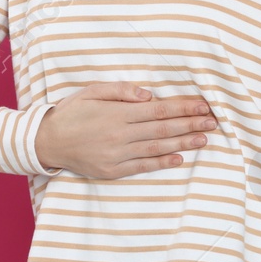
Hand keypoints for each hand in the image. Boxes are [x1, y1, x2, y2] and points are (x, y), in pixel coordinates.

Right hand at [35, 82, 219, 177]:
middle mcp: (121, 134)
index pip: (159, 109)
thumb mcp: (92, 91)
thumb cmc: (71, 112)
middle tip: (213, 122)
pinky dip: (162, 163)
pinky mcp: (113, 171)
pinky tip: (180, 158)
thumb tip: (148, 95)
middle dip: (190, 124)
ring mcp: (117, 155)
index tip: (203, 106)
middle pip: (163, 128)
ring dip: (183, 143)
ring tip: (204, 140)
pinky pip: (142, 166)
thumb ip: (121, 91)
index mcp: (117, 113)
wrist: (47, 141)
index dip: (183, 107)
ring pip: (157, 148)